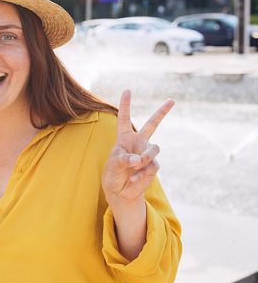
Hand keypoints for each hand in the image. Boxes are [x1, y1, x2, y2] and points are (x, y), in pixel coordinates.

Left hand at [102, 90, 174, 205]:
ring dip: (145, 158)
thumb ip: (122, 160)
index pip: (125, 119)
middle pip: (152, 124)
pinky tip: (134, 178)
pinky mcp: (153, 166)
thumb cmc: (112, 176)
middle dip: (162, 112)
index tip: (127, 91)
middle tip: (172, 100)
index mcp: (124, 138)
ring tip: (136, 166)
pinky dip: (142, 173)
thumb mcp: (111, 166)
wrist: (120, 192)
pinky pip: (152, 166)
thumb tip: (138, 159)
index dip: (126, 105)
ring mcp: (147, 153)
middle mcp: (138, 143)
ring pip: (154, 149)